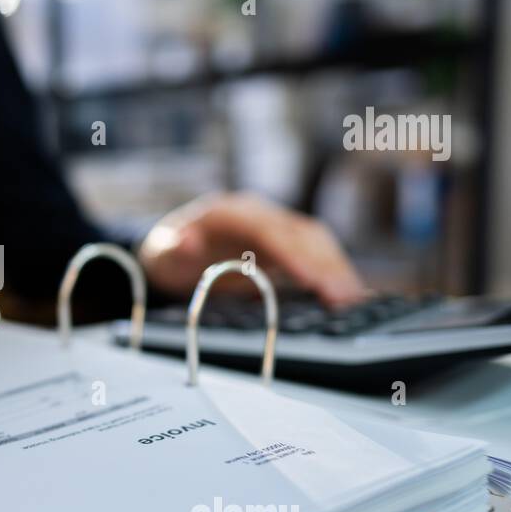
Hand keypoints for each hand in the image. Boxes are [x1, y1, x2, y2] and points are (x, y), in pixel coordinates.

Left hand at [138, 192, 365, 306]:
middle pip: (299, 233)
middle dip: (323, 264)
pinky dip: (332, 269)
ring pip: (314, 240)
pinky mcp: (284, 242)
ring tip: (352, 299)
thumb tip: (185, 242)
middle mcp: (257, 214)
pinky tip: (347, 293)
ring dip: (335, 267)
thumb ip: (170, 248)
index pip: (267, 230)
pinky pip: (315, 252)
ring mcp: (274, 226)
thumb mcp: (159, 252)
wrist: (171, 248)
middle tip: (343, 297)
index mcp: (228, 212)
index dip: (291, 252)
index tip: (310, 277)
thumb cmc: (167, 253)